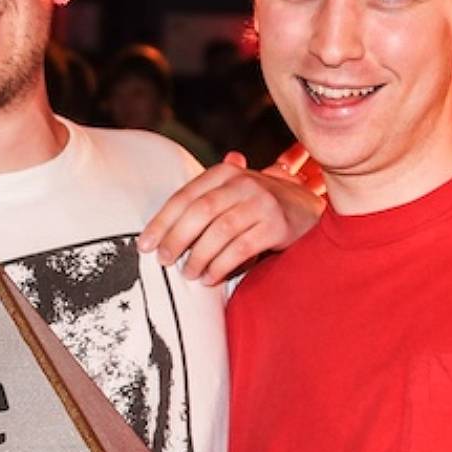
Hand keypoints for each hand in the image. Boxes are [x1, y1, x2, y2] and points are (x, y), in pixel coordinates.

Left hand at [138, 152, 325, 282]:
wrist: (306, 211)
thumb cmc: (254, 208)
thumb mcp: (227, 197)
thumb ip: (196, 206)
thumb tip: (152, 235)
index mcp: (224, 173)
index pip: (185, 196)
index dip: (162, 222)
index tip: (145, 245)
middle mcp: (243, 182)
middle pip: (200, 211)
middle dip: (176, 239)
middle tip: (164, 260)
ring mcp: (263, 202)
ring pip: (220, 231)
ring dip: (199, 256)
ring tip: (188, 273)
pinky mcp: (278, 225)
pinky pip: (241, 249)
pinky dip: (221, 266)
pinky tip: (210, 278)